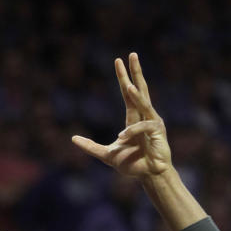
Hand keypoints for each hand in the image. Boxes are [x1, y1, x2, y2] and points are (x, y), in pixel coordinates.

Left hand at [72, 53, 171, 180]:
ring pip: (144, 103)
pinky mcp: (158, 132)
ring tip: (129, 85)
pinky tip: (122, 136)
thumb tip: (73, 139)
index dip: (123, 77)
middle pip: (139, 89)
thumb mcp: (106, 154)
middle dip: (135, 72)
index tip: (119, 61)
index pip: (128, 93)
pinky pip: (144, 126)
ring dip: (136, 94)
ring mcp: (153, 122)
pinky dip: (132, 131)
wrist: (148, 176)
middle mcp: (145, 116)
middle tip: (131, 55)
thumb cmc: (132, 164)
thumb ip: (90, 146)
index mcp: (134, 118)